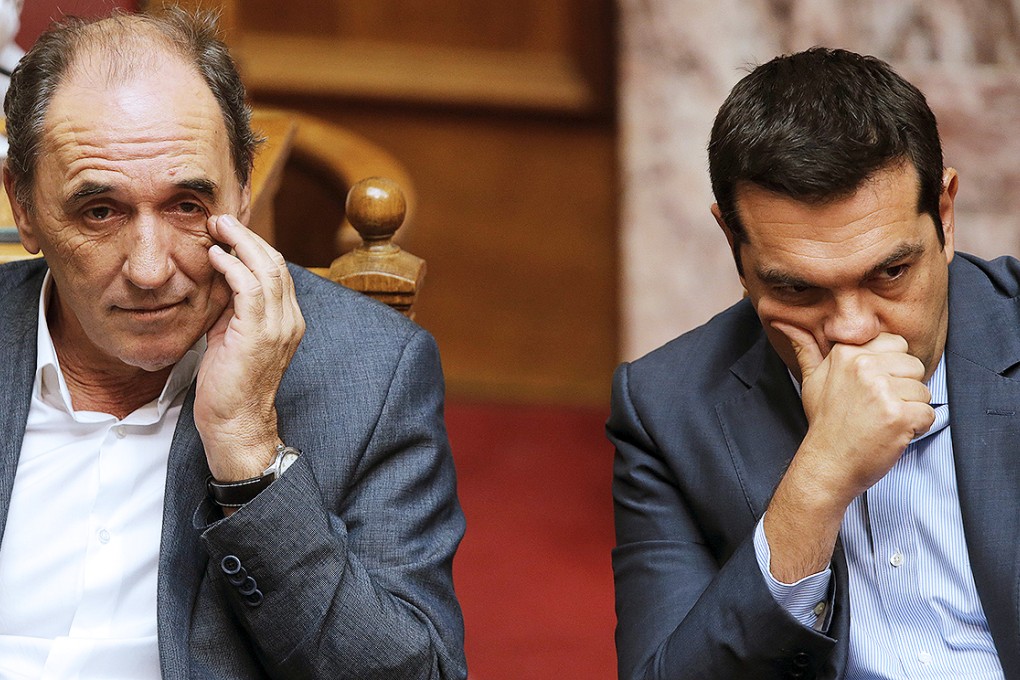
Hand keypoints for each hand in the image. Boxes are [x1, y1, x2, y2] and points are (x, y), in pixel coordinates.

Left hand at [194, 214, 304, 482]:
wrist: (236, 423)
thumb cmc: (229, 386)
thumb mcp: (232, 337)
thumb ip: (233, 308)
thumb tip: (218, 279)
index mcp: (287, 321)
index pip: (277, 271)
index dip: (254, 247)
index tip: (228, 231)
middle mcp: (290, 320)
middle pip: (276, 263)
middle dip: (248, 236)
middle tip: (221, 219)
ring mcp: (279, 326)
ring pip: (267, 269)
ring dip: (240, 243)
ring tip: (217, 227)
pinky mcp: (259, 333)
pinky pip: (250, 287)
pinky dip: (233, 266)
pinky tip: (215, 255)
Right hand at [763, 323, 932, 581]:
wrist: (827, 463)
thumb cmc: (824, 423)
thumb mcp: (811, 381)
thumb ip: (806, 350)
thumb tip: (784, 323)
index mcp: (847, 354)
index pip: (895, 344)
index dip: (891, 368)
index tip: (873, 389)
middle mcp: (864, 367)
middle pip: (914, 366)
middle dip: (904, 389)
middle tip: (878, 409)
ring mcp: (882, 391)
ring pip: (923, 391)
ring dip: (911, 410)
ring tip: (884, 422)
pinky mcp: (898, 415)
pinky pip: (928, 413)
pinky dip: (917, 428)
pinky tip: (893, 434)